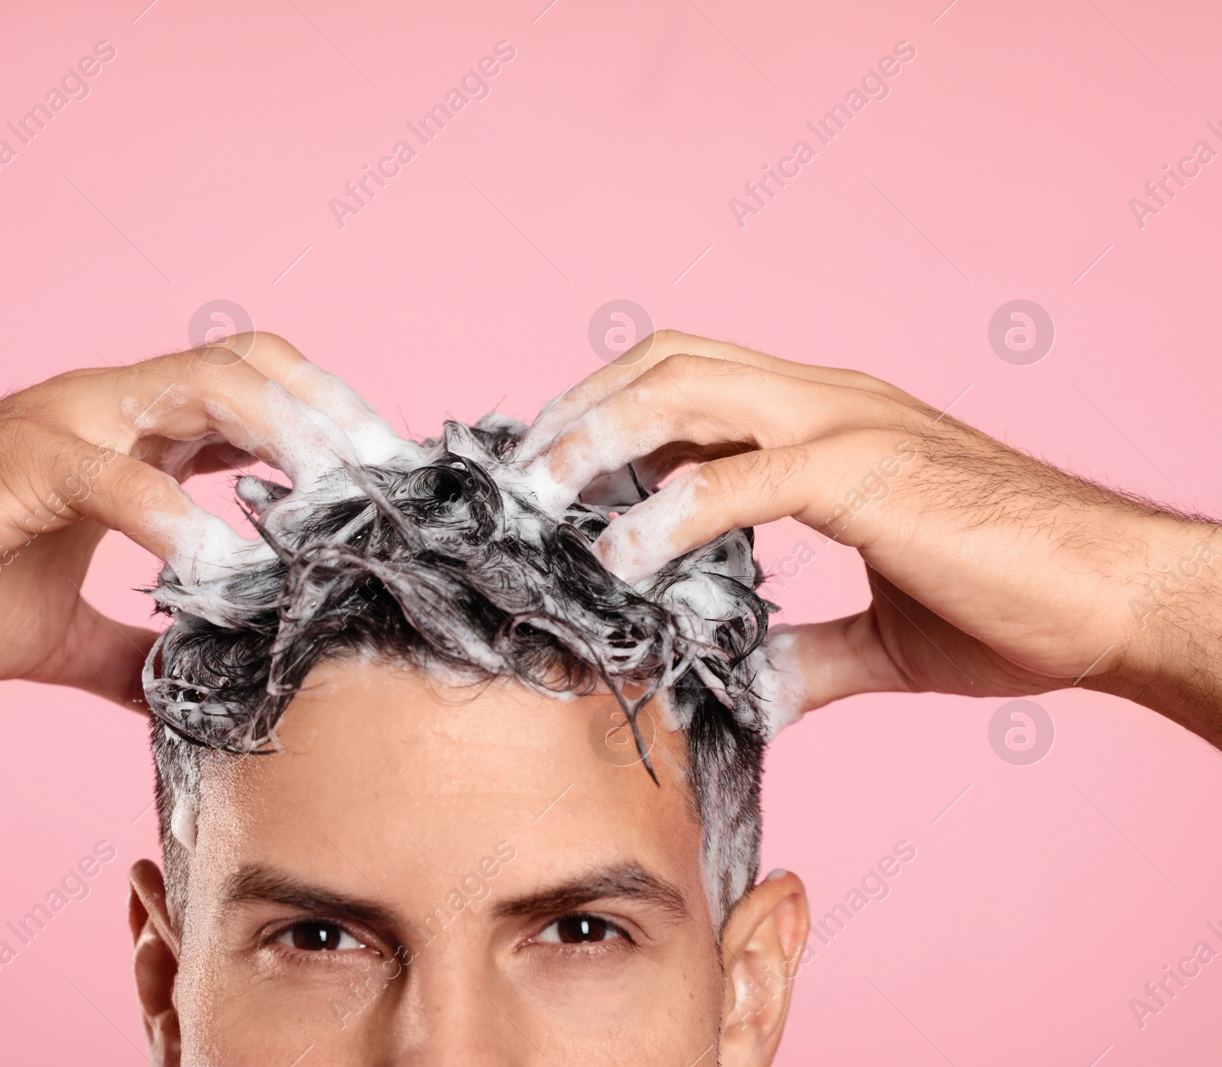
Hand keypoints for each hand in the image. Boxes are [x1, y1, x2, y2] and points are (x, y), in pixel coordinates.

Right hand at [0, 333, 400, 766]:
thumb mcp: (58, 634)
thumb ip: (130, 655)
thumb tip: (188, 700)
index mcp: (128, 433)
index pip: (255, 396)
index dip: (327, 431)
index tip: (385, 493)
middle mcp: (109, 407)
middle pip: (254, 365)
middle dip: (334, 417)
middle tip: (392, 491)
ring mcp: (68, 423)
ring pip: (208, 386)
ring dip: (286, 438)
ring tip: (340, 507)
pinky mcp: (22, 462)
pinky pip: (121, 477)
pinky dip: (181, 521)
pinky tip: (224, 575)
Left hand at [517, 331, 1221, 738]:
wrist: (1125, 601)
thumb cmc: (1022, 601)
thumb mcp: (889, 634)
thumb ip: (813, 652)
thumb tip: (755, 688)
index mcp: (828, 419)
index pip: (691, 379)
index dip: (609, 412)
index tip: (554, 476)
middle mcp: (829, 400)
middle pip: (669, 362)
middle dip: (580, 413)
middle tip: (520, 484)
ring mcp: (849, 426)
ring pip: (689, 391)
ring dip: (599, 442)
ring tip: (539, 507)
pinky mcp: (870, 475)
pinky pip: (743, 478)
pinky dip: (668, 514)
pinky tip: (622, 562)